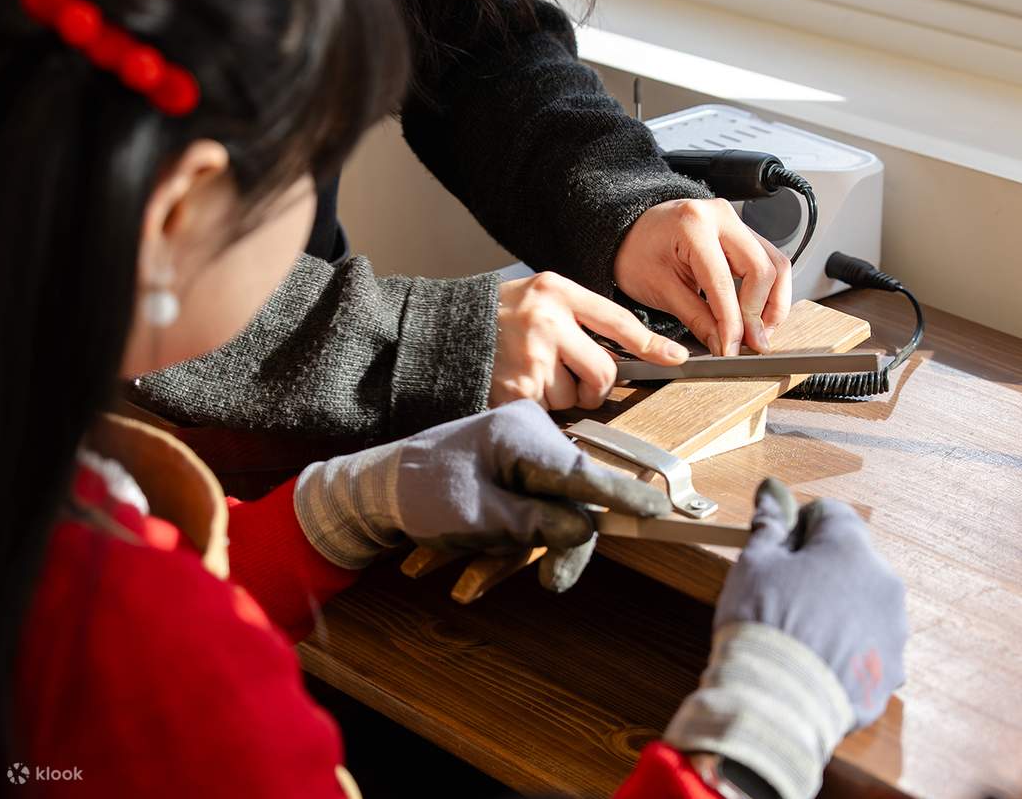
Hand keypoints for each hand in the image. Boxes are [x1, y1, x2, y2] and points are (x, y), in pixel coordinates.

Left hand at [294, 400, 671, 590]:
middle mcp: (524, 442)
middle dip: (548, 548)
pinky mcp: (498, 481)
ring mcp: (511, 461)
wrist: (359, 491)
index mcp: (523, 436)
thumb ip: (537, 523)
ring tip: (461, 585)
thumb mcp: (480, 516)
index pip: (585, 473)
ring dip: (500, 557)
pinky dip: (486, 550)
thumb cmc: (417, 492)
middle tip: (551, 584)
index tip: (661, 510)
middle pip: (565, 503)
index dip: (625, 496)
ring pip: (536, 519)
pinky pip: (511, 519)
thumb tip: (584, 529)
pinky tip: (448, 572)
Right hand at [492, 272, 688, 409]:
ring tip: (529, 374)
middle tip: (575, 379)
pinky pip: (548, 411)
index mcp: (556, 292)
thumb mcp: (536, 296)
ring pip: (574, 396)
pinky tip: (517, 386)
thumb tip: (623, 350)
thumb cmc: (494, 317)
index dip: (650, 344)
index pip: (617, 322)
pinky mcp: (516, 389)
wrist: (439, 330)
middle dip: (596, 385)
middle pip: (603, 370)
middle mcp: (547, 322)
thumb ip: (575, 315)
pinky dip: (537, 407)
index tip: (675, 358)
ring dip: (558, 395)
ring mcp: (531, 357)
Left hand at [615, 198, 791, 354]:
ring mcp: (735, 221)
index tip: (733, 350)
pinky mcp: (742, 231)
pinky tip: (757, 314)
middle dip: (760, 313)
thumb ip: (696, 318)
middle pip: (763, 269)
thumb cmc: (637, 253)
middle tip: (752, 344)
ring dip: (773, 303)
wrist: (630, 232)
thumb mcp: (659, 289)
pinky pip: (769, 260)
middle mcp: (721, 216)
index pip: (724, 282)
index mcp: (693, 225)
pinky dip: (769, 291)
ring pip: (776, 263)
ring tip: (759, 333)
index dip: (733, 323)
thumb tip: (725, 344)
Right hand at [664, 479, 906, 798]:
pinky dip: (847, 652)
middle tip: (783, 595)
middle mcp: (884, 585)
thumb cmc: (762, 624)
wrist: (775, 703)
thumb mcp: (754, 564)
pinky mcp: (888, 673)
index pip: (832, 514)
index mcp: (852, 549)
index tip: (780, 548)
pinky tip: (814, 663)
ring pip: (863, 607)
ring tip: (799, 635)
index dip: (800, 527)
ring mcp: (892, 632)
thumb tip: (770, 492)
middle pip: (852, 562)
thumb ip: (769, 525)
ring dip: (838, 611)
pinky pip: (868, 650)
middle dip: (822, 571)